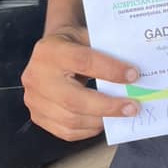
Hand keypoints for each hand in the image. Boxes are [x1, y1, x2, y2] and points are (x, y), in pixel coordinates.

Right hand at [21, 25, 139, 140]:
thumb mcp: (85, 35)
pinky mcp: (37, 116)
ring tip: (122, 114)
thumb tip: (133, 72)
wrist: (47, 53)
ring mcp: (34, 99)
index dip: (110, 70)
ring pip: (70, 119)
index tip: (134, 76)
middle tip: (133, 107)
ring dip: (101, 120)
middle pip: (74, 99)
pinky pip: (65, 131)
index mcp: (50, 51)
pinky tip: (104, 121)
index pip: (83, 61)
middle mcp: (37, 76)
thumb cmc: (72, 43)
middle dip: (108, 106)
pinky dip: (89, 129)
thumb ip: (105, 49)